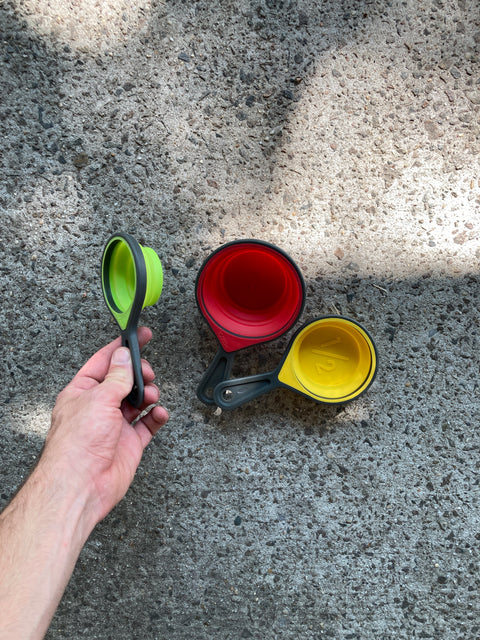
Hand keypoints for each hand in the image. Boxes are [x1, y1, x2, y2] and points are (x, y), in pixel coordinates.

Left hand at [41, 327, 168, 527]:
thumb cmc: (77, 444)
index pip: (104, 362)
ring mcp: (114, 425)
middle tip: (146, 374)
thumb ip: (117, 376)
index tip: (142, 336)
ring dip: (149, 394)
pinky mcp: (129, 443)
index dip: (123, 348)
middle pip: (125, 380)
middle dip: (139, 374)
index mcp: (83, 392)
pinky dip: (157, 416)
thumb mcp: (99, 398)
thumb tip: (125, 356)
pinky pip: (149, 424)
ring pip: (139, 400)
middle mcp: (98, 407)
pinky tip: (159, 413)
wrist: (82, 485)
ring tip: (150, 396)